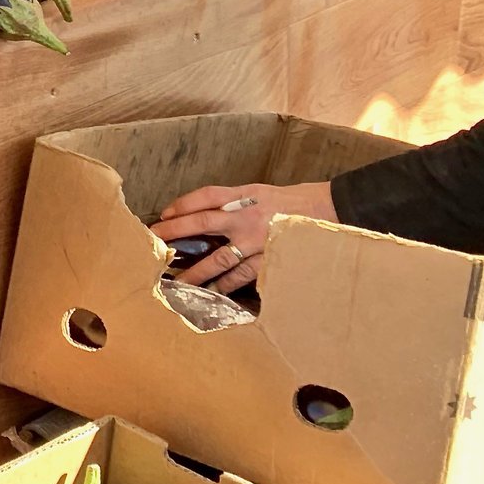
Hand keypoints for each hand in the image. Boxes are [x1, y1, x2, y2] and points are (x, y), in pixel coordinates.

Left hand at [151, 180, 336, 292]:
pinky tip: (212, 290)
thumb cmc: (291, 201)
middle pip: (203, 223)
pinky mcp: (269, 260)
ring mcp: (258, 241)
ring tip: (176, 281)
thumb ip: (233, 202)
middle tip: (154, 242)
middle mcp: (248, 216)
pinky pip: (242, 275)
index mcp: (245, 195)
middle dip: (175, 232)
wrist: (330, 210)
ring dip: (196, 271)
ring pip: (219, 258)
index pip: (206, 196)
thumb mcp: (260, 192)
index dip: (182, 204)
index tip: (164, 215)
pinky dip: (226, 284)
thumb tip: (202, 212)